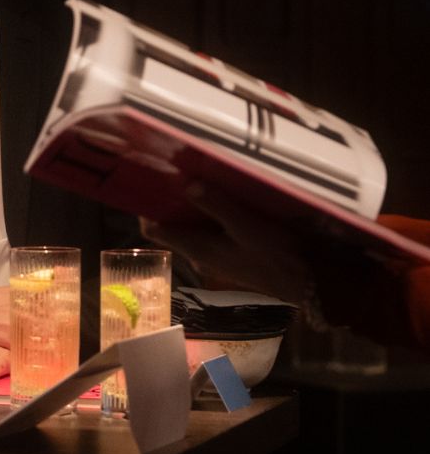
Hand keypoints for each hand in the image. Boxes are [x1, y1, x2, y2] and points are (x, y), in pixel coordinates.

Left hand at [142, 183, 311, 303]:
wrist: (305, 282)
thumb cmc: (274, 255)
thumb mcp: (246, 226)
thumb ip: (216, 205)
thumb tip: (186, 185)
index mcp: (197, 249)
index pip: (155, 230)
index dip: (147, 207)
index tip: (149, 182)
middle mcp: (200, 255)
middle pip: (172, 227)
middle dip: (170, 202)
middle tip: (174, 172)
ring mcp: (216, 257)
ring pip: (192, 229)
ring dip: (191, 207)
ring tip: (196, 177)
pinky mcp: (231, 255)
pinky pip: (211, 231)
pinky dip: (210, 215)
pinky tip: (221, 198)